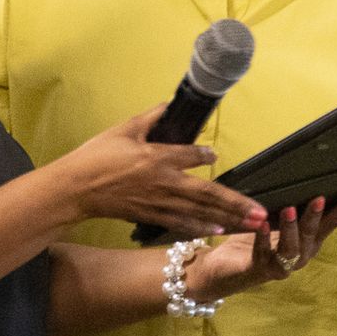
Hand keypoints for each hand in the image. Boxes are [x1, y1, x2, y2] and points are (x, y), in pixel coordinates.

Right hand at [50, 105, 265, 236]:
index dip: (206, 155)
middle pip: (207, 193)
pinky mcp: (150, 215)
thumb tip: (167, 104)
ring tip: (251, 224)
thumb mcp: (123, 129)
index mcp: (157, 157)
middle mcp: (164, 182)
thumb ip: (149, 117)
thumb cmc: (96, 156)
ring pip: (200, 212)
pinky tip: (217, 231)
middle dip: (237, 203)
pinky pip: (180, 223)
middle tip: (261, 212)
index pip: (191, 155)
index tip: (215, 156)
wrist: (75, 189)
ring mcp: (159, 202)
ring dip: (227, 218)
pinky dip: (200, 227)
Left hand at [183, 190, 336, 299]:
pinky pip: (263, 254)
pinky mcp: (259, 270)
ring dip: (291, 229)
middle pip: (311, 235)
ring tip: (289, 210)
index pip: (329, 225)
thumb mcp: (276, 221)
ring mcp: (281, 266)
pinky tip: (261, 225)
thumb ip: (290, 207)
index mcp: (308, 243)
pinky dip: (262, 239)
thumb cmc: (256, 240)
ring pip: (291, 248)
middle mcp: (300, 256)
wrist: (226, 270)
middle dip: (315, 217)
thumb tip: (302, 178)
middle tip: (318, 198)